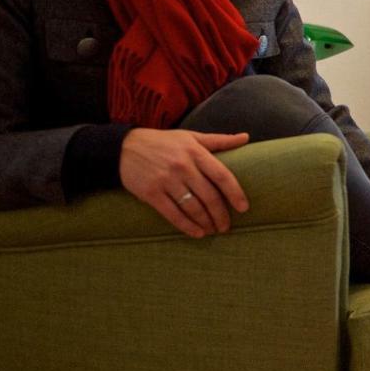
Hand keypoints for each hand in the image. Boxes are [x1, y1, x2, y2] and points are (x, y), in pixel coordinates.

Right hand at [120, 128, 249, 237]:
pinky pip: (173, 214)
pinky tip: (197, 233)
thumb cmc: (163, 142)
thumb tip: (246, 137)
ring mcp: (166, 180)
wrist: (123, 147)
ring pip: (193, 208)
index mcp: (195, 152)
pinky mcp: (151, 193)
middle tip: (226, 226)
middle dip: (221, 215)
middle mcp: (183, 166)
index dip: (235, 193)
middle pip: (209, 196)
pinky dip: (187, 226)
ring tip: (213, 230)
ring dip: (206, 222)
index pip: (222, 176)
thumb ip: (219, 140)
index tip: (243, 208)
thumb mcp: (191, 137)